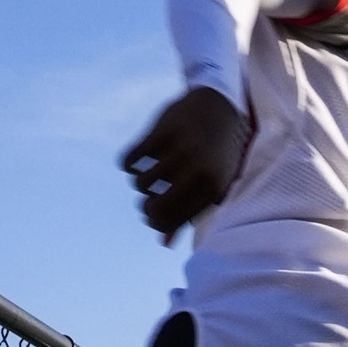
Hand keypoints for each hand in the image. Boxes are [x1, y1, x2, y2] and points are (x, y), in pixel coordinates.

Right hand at [120, 88, 248, 241]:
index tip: (153, 215)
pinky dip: (128, 165)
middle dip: (145, 207)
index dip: (157, 222)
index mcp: (212, 187)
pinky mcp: (163, 131)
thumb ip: (190, 212)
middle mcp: (197, 169)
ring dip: (139, 184)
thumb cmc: (216, 152)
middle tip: (148, 199)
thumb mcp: (212, 182)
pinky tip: (136, 162)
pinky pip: (131, 160)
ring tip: (147, 176)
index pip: (173, 220)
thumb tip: (164, 243)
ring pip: (141, 183)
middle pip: (154, 206)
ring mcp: (180, 149)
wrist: (219, 104)